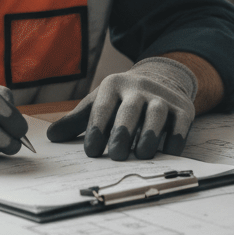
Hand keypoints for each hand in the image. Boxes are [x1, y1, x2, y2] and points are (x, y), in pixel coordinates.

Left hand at [46, 57, 197, 159]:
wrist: (160, 79)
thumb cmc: (123, 99)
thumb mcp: (99, 102)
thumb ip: (77, 120)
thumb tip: (51, 137)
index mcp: (114, 85)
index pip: (104, 106)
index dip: (97, 128)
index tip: (91, 151)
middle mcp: (139, 88)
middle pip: (131, 109)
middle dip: (123, 132)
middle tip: (117, 155)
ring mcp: (162, 97)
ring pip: (157, 114)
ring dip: (149, 135)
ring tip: (141, 155)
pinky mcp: (183, 108)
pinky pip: (181, 122)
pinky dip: (175, 137)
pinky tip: (167, 151)